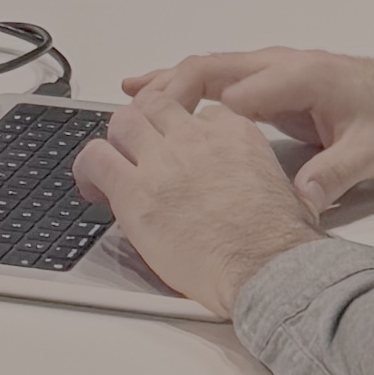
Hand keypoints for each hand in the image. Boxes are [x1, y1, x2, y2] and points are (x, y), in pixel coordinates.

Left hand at [73, 88, 320, 317]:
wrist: (263, 268)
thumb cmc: (278, 243)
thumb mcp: (285, 192)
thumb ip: (266, 179)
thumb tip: (275, 193)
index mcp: (234, 134)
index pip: (199, 113)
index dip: (184, 132)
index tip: (180, 150)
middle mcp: (194, 138)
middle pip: (156, 106)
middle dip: (145, 123)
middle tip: (137, 148)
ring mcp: (162, 160)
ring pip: (123, 121)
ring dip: (115, 140)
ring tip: (113, 163)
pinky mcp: (134, 190)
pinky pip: (96, 158)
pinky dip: (88, 168)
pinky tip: (91, 186)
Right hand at [122, 45, 373, 217]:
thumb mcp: (373, 152)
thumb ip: (335, 173)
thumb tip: (303, 198)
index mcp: (302, 77)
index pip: (237, 88)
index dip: (198, 108)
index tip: (168, 132)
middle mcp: (283, 66)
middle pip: (212, 67)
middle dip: (168, 87)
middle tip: (130, 111)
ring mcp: (277, 71)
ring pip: (211, 69)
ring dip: (171, 82)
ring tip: (128, 98)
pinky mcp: (275, 84)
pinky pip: (222, 80)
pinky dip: (188, 86)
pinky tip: (160, 95)